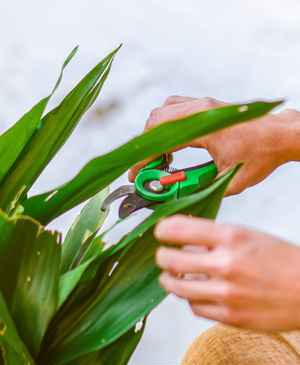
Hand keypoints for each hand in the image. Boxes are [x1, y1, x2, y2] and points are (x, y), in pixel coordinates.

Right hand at [129, 96, 299, 194]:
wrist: (280, 135)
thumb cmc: (261, 154)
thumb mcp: (230, 179)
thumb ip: (201, 189)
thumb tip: (179, 197)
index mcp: (204, 127)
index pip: (160, 140)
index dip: (144, 160)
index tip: (136, 174)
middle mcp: (199, 110)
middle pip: (155, 121)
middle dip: (144, 147)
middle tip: (147, 168)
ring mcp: (202, 105)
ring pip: (163, 112)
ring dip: (154, 134)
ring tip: (160, 156)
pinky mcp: (205, 106)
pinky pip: (175, 108)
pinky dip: (166, 125)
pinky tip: (173, 143)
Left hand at [155, 215, 299, 330]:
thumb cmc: (280, 260)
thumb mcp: (247, 236)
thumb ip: (214, 237)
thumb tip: (183, 239)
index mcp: (230, 237)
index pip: (179, 229)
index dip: (162, 229)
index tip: (160, 232)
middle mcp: (225, 263)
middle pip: (170, 260)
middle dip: (161, 257)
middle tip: (163, 256)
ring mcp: (226, 292)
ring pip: (177, 288)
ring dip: (170, 280)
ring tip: (172, 277)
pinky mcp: (229, 316)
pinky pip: (195, 307)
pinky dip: (191, 300)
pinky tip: (197, 294)